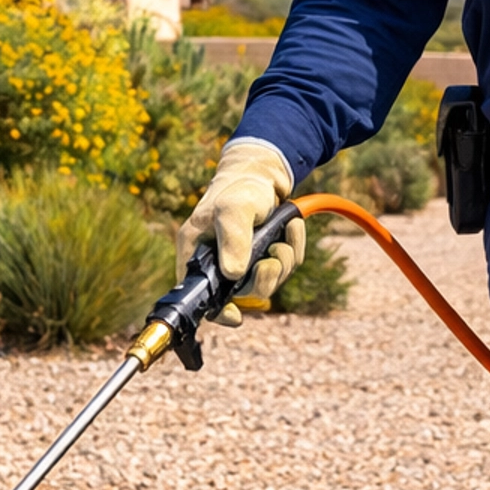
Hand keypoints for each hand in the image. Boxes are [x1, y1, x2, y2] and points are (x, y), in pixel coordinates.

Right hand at [176, 138, 304, 325]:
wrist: (263, 173)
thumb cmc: (239, 189)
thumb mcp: (233, 211)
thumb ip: (233, 240)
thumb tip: (233, 274)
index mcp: (196, 254)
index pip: (200, 296)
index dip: (217, 312)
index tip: (236, 316)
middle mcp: (217, 262)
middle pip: (242, 294)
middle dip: (265, 278)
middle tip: (273, 256)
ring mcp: (243, 261)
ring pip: (268, 283)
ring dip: (283, 262)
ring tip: (283, 237)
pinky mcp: (265, 256)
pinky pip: (284, 268)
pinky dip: (293, 249)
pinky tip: (292, 228)